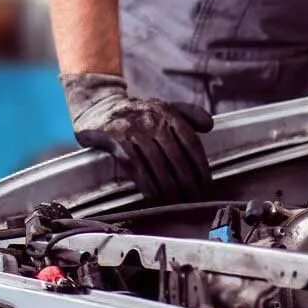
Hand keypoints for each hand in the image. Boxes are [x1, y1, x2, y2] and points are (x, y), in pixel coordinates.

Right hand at [62, 73, 213, 202]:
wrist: (98, 104)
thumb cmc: (135, 111)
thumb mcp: (162, 105)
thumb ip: (188, 114)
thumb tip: (210, 126)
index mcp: (167, 112)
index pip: (190, 142)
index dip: (200, 166)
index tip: (206, 185)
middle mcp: (152, 120)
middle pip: (176, 156)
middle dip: (187, 182)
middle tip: (194, 200)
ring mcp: (133, 130)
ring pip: (157, 163)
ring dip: (169, 187)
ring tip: (176, 203)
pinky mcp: (115, 139)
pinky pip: (135, 166)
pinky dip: (146, 184)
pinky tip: (153, 197)